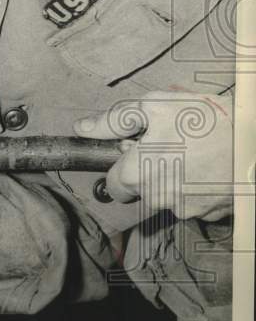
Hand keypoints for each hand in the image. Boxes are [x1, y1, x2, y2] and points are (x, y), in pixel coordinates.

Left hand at [75, 91, 234, 221]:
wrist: (255, 142)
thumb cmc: (202, 119)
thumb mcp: (152, 106)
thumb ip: (114, 121)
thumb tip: (82, 128)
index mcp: (137, 176)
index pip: (114, 186)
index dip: (123, 167)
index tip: (138, 152)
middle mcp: (158, 200)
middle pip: (143, 190)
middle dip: (151, 170)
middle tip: (172, 144)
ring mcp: (188, 210)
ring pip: (170, 197)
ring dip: (176, 178)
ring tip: (196, 151)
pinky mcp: (213, 214)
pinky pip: (197, 202)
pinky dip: (200, 187)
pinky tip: (211, 165)